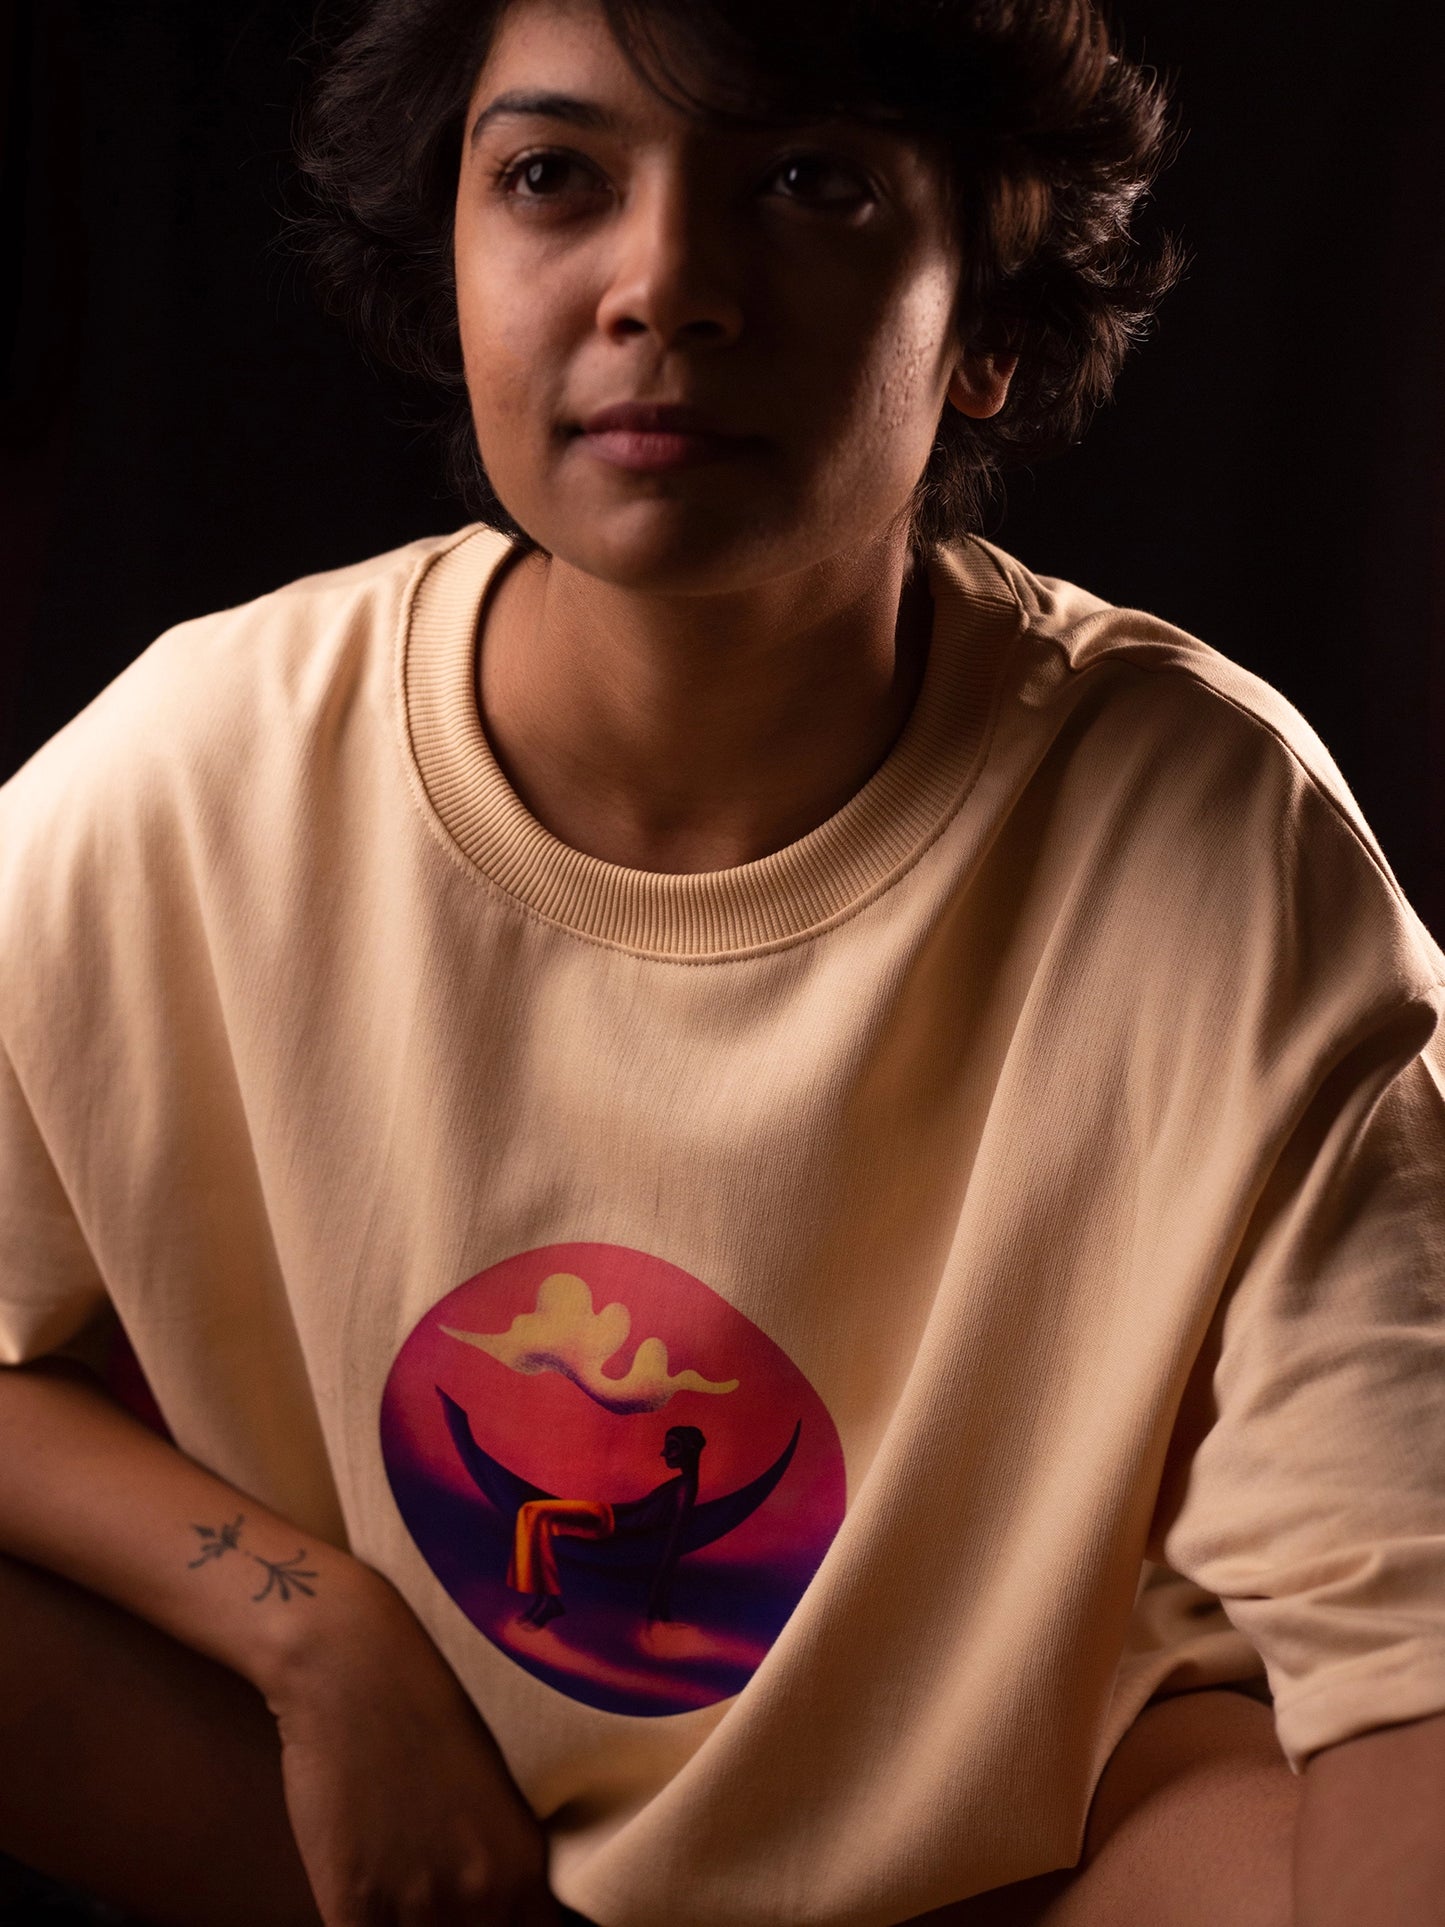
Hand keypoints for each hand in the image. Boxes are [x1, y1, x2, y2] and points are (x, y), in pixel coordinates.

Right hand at [265, 1570, 562, 1925]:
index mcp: (524, 1868)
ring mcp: (418, 1902)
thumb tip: (495, 1913)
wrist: (356, 1666)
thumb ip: (499, 1870)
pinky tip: (361, 1906)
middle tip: (431, 1907)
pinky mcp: (354, 1901)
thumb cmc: (424, 1716)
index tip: (481, 1921)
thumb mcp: (493, 1798)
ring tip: (397, 1901)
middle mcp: (482, 1894)